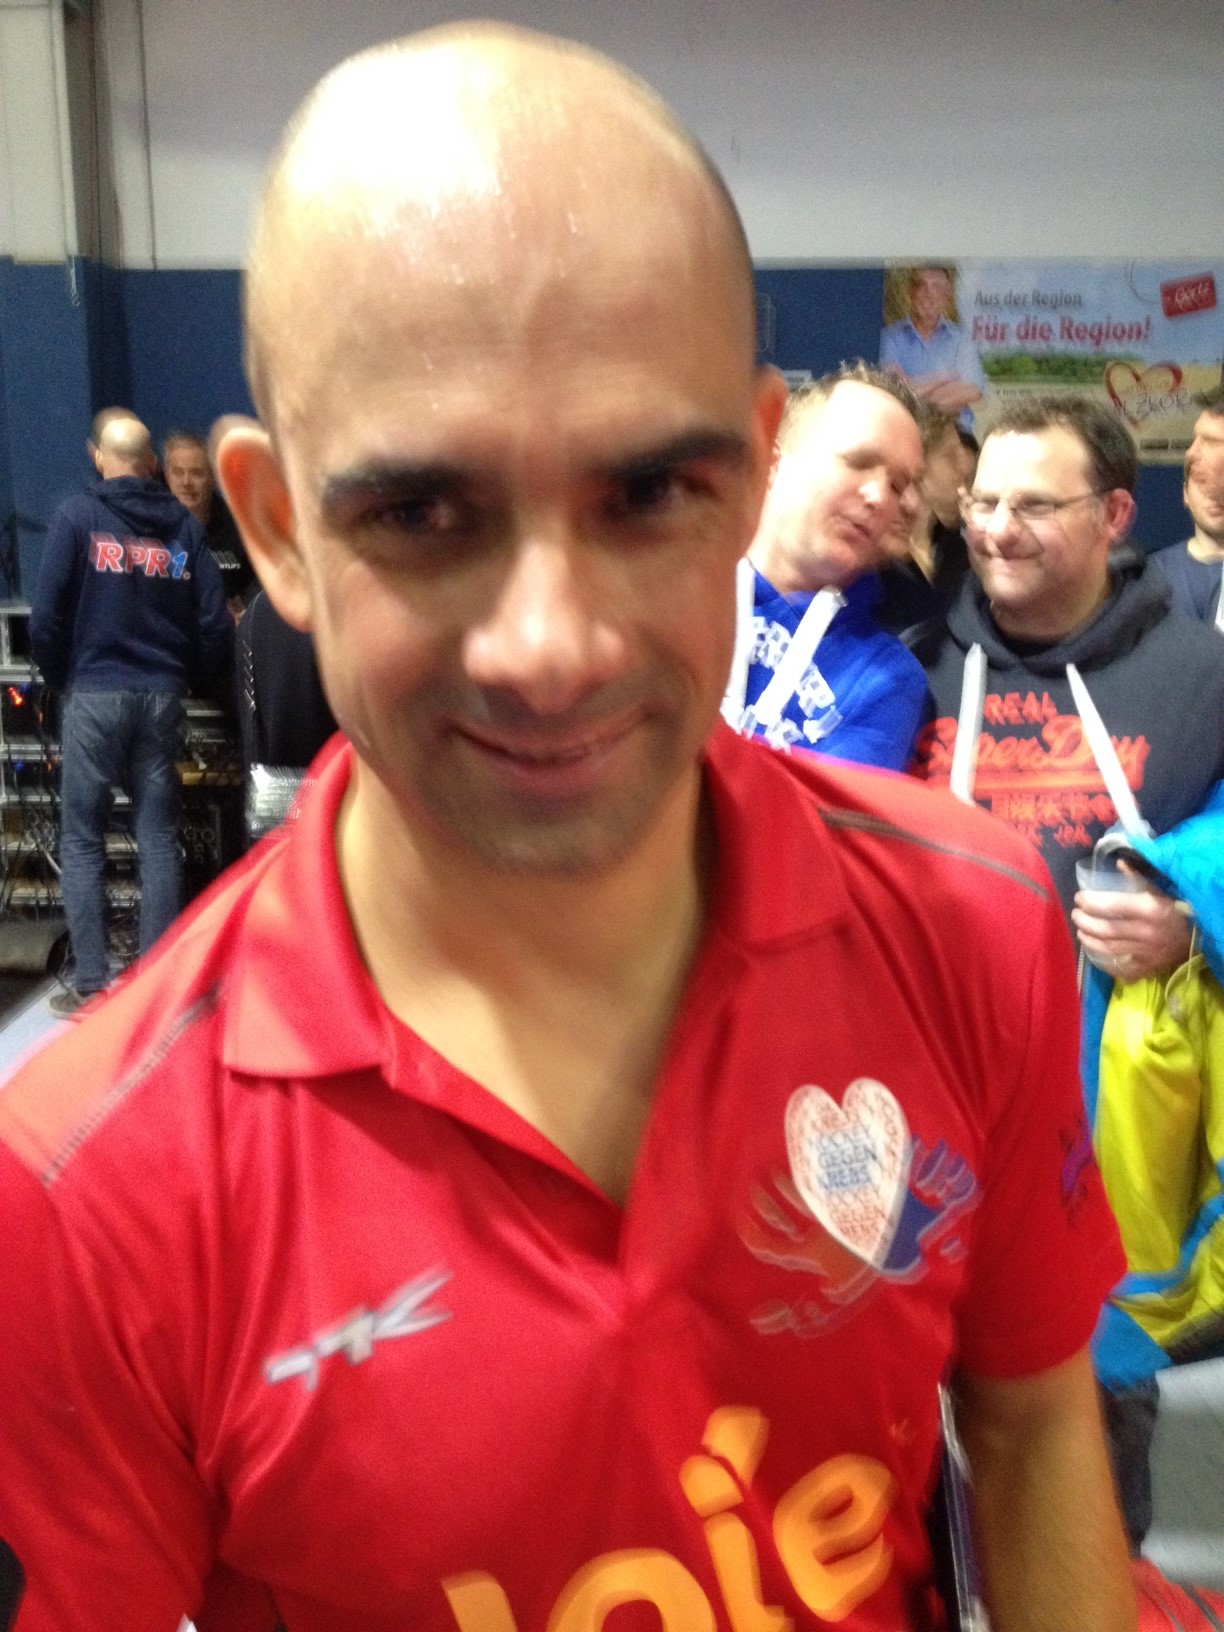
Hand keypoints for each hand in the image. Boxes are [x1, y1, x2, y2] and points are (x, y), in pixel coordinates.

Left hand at [1071, 861, 1191, 980]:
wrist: (1196, 938)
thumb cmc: (1176, 910)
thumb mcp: (1161, 890)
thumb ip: (1139, 877)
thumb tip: (1118, 862)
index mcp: (1150, 909)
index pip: (1111, 906)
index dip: (1090, 902)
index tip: (1079, 898)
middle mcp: (1146, 932)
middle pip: (1105, 929)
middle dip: (1084, 921)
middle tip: (1076, 914)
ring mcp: (1146, 952)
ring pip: (1108, 947)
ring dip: (1088, 938)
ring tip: (1080, 929)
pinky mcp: (1146, 967)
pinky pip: (1118, 965)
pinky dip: (1102, 957)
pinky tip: (1093, 947)